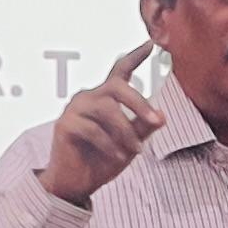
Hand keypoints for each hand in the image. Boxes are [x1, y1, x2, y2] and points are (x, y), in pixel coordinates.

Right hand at [37, 43, 164, 202]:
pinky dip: (110, 144)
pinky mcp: (65, 124)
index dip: (135, 57)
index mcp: (105, 97)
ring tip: (136, 151)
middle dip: (139, 104)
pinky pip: (93, 130)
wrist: (77, 183)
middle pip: (117, 88)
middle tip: (156, 121)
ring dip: (125, 132)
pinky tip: (118, 156)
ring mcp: (75, 109)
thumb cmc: (102, 160)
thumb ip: (144, 129)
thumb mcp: (130, 144)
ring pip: (107, 110)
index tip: (151, 44)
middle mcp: (89, 97)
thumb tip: (162, 116)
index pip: (120, 71)